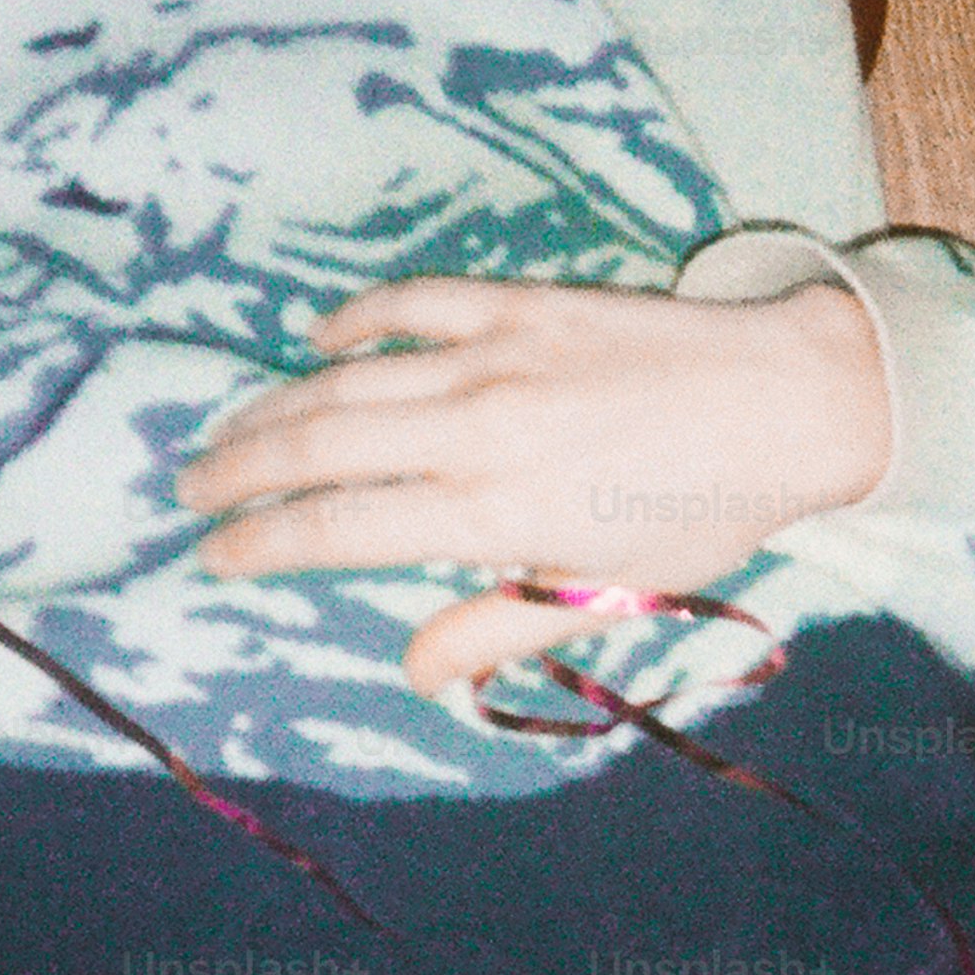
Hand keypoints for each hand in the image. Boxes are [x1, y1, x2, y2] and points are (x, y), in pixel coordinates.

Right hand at [173, 276, 893, 699]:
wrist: (786, 401)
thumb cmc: (701, 515)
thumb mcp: (609, 593)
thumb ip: (503, 628)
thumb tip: (416, 671)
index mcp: (494, 512)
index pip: (340, 531)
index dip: (262, 545)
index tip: (214, 558)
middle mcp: (479, 429)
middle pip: (320, 447)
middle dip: (240, 472)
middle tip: (188, 493)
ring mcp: (495, 355)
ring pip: (348, 378)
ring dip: (273, 407)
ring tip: (225, 435)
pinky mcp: (520, 303)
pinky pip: (412, 304)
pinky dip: (356, 322)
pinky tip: (318, 343)